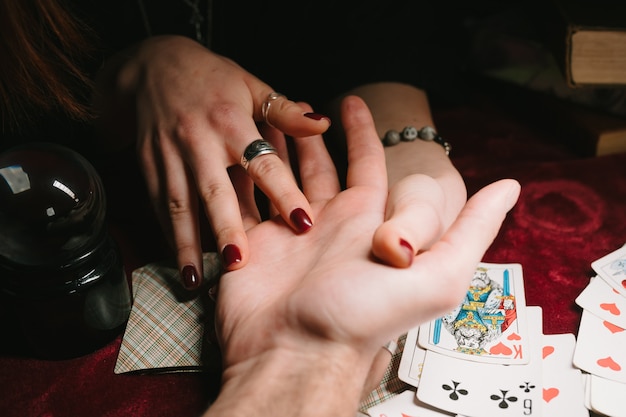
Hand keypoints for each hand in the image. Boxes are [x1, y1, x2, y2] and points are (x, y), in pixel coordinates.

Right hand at [96, 35, 330, 287]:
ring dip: (186, 243)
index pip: (263, 162)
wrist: (152, 67)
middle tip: (239, 262)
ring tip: (194, 280)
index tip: (303, 222)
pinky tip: (177, 262)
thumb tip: (323, 124)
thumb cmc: (212, 78)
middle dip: (225, 227)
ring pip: (178, 204)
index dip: (283, 192)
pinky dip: (168, 235)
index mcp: (231, 121)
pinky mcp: (148, 166)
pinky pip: (158, 204)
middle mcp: (199, 141)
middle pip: (214, 189)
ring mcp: (170, 155)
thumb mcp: (251, 85)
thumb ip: (285, 113)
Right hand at [208, 96, 519, 415]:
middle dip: (310, 135)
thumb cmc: (365, 319)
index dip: (361, 132)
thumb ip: (471, 230)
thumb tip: (510, 187)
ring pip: (280, 177)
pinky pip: (247, 200)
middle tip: (294, 104)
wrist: (297, 354)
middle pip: (320, 166)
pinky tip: (235, 154)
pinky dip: (242, 177)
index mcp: (366, 222)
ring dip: (274, 149)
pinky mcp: (253, 242)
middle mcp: (328, 224)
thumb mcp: (438, 276)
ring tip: (262, 118)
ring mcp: (287, 233)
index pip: (367, 163)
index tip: (351, 101)